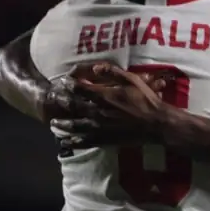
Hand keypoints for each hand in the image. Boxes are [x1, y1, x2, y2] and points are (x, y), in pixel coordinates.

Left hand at [51, 63, 168, 147]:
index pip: (80, 89)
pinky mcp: (104, 140)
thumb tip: (94, 68)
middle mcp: (98, 113)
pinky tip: (65, 141)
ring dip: (63, 124)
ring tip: (54, 123)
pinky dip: (73, 142)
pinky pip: (84, 142)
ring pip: (75, 126)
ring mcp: (100, 128)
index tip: (63, 82)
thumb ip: (112, 73)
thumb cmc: (145, 100)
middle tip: (55, 99)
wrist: (155, 124)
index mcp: (104, 97)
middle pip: (74, 107)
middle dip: (62, 102)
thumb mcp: (132, 80)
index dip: (69, 85)